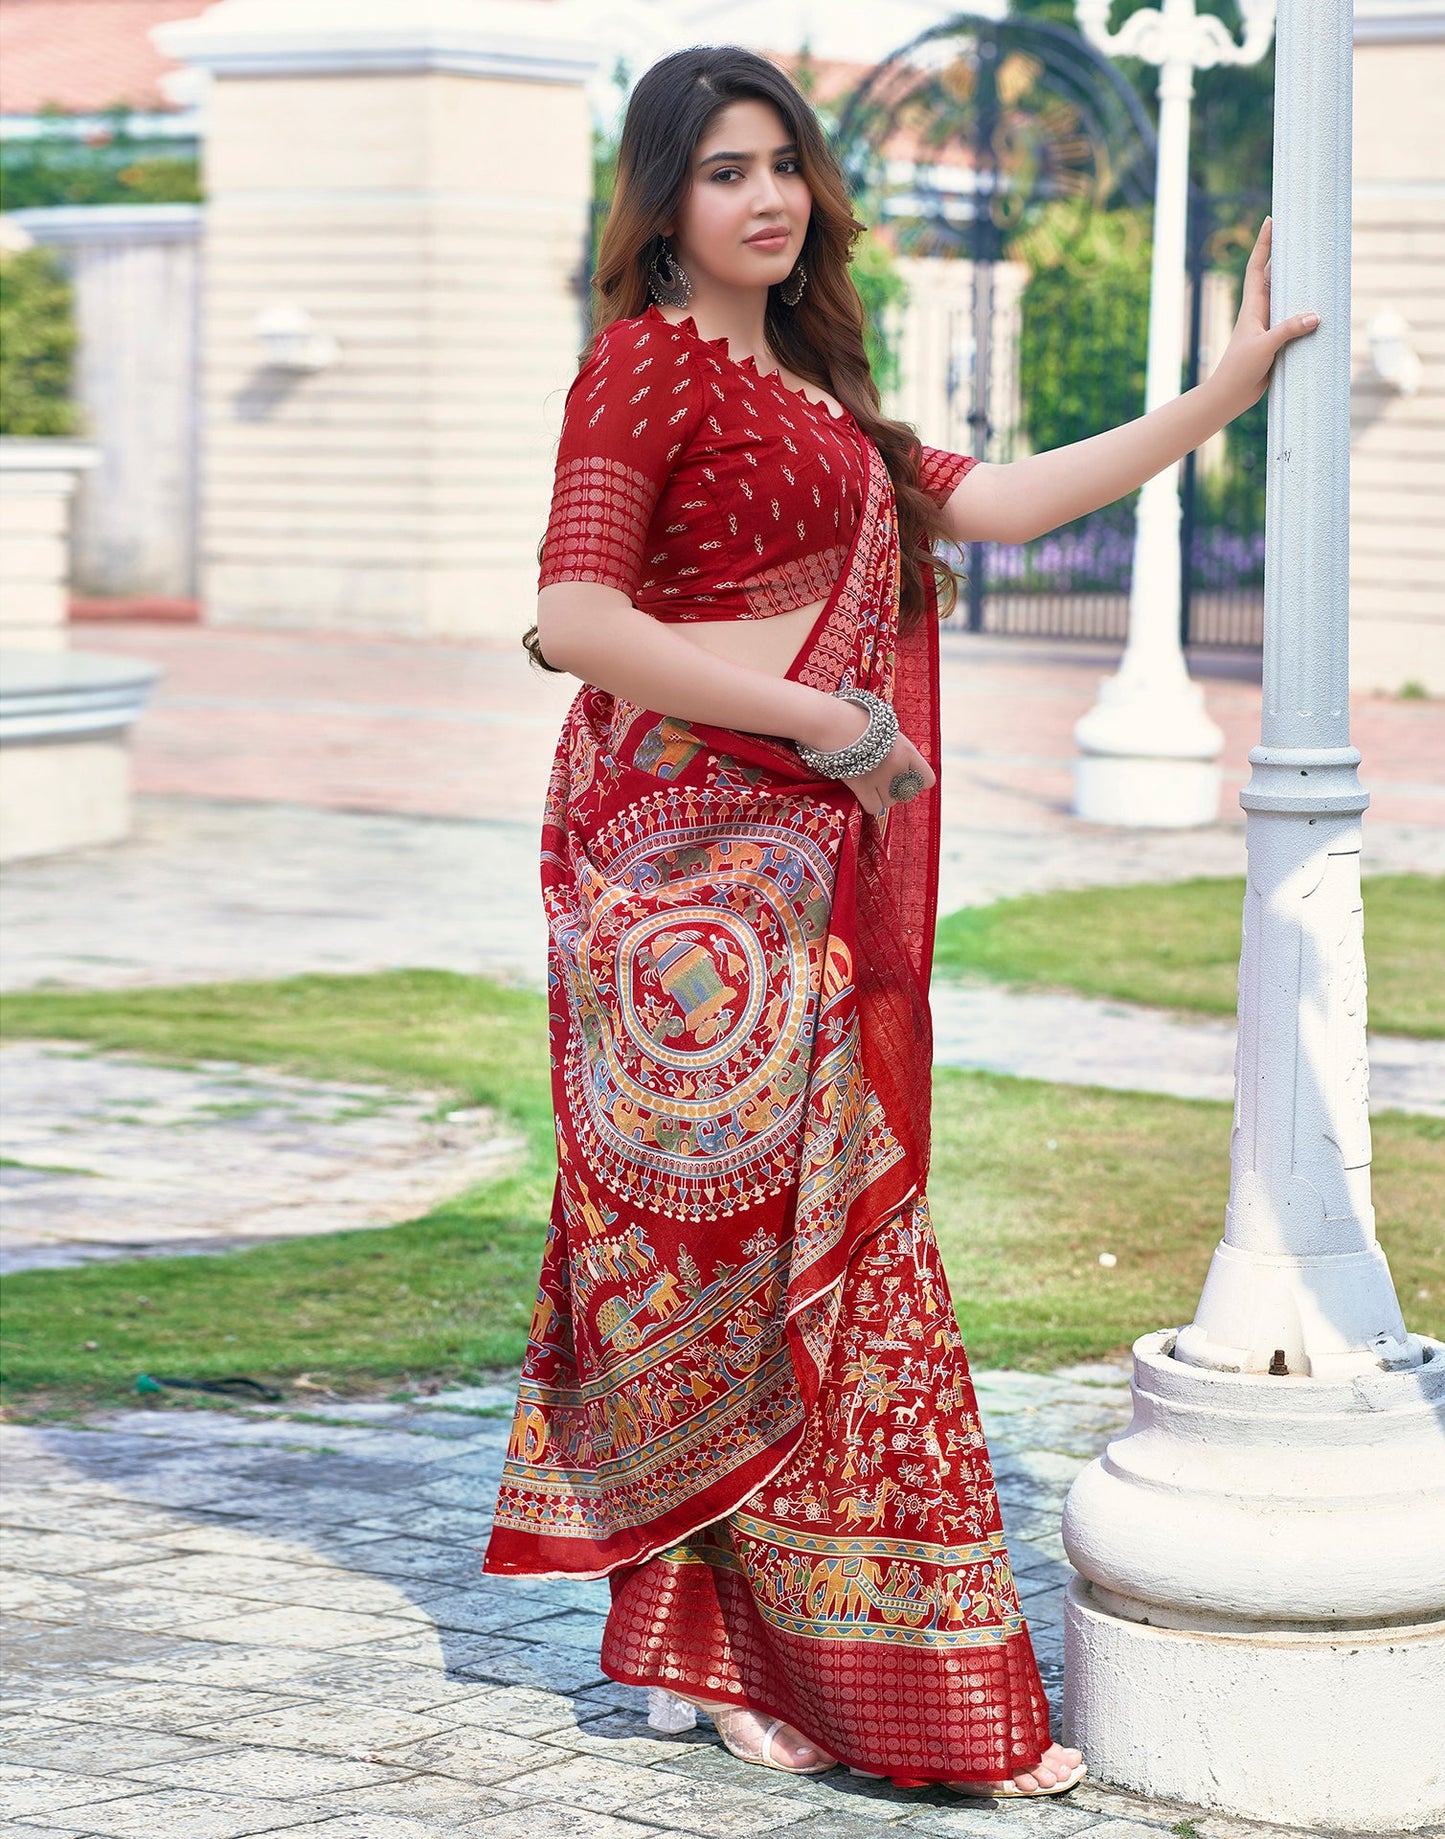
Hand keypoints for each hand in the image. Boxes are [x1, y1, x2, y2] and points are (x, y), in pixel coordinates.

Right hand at [843, 731, 935, 817]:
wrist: (836, 722)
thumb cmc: (859, 723)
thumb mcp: (887, 732)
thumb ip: (898, 751)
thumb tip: (902, 768)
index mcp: (908, 751)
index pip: (927, 779)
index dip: (916, 781)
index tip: (904, 776)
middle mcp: (898, 766)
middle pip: (906, 793)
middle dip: (896, 790)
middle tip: (883, 780)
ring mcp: (881, 777)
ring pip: (889, 802)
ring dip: (880, 796)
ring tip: (869, 782)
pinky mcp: (863, 786)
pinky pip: (874, 807)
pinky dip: (869, 803)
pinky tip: (863, 792)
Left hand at [1209, 217, 1320, 414]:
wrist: (1231, 395)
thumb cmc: (1239, 369)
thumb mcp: (1264, 347)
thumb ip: (1288, 330)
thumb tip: (1316, 315)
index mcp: (1252, 307)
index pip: (1256, 268)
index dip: (1263, 244)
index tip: (1270, 221)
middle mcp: (1260, 312)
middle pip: (1272, 276)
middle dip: (1283, 255)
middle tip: (1298, 233)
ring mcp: (1268, 325)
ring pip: (1285, 297)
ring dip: (1297, 282)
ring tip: (1314, 263)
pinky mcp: (1276, 341)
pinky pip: (1294, 319)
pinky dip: (1305, 311)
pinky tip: (1319, 308)